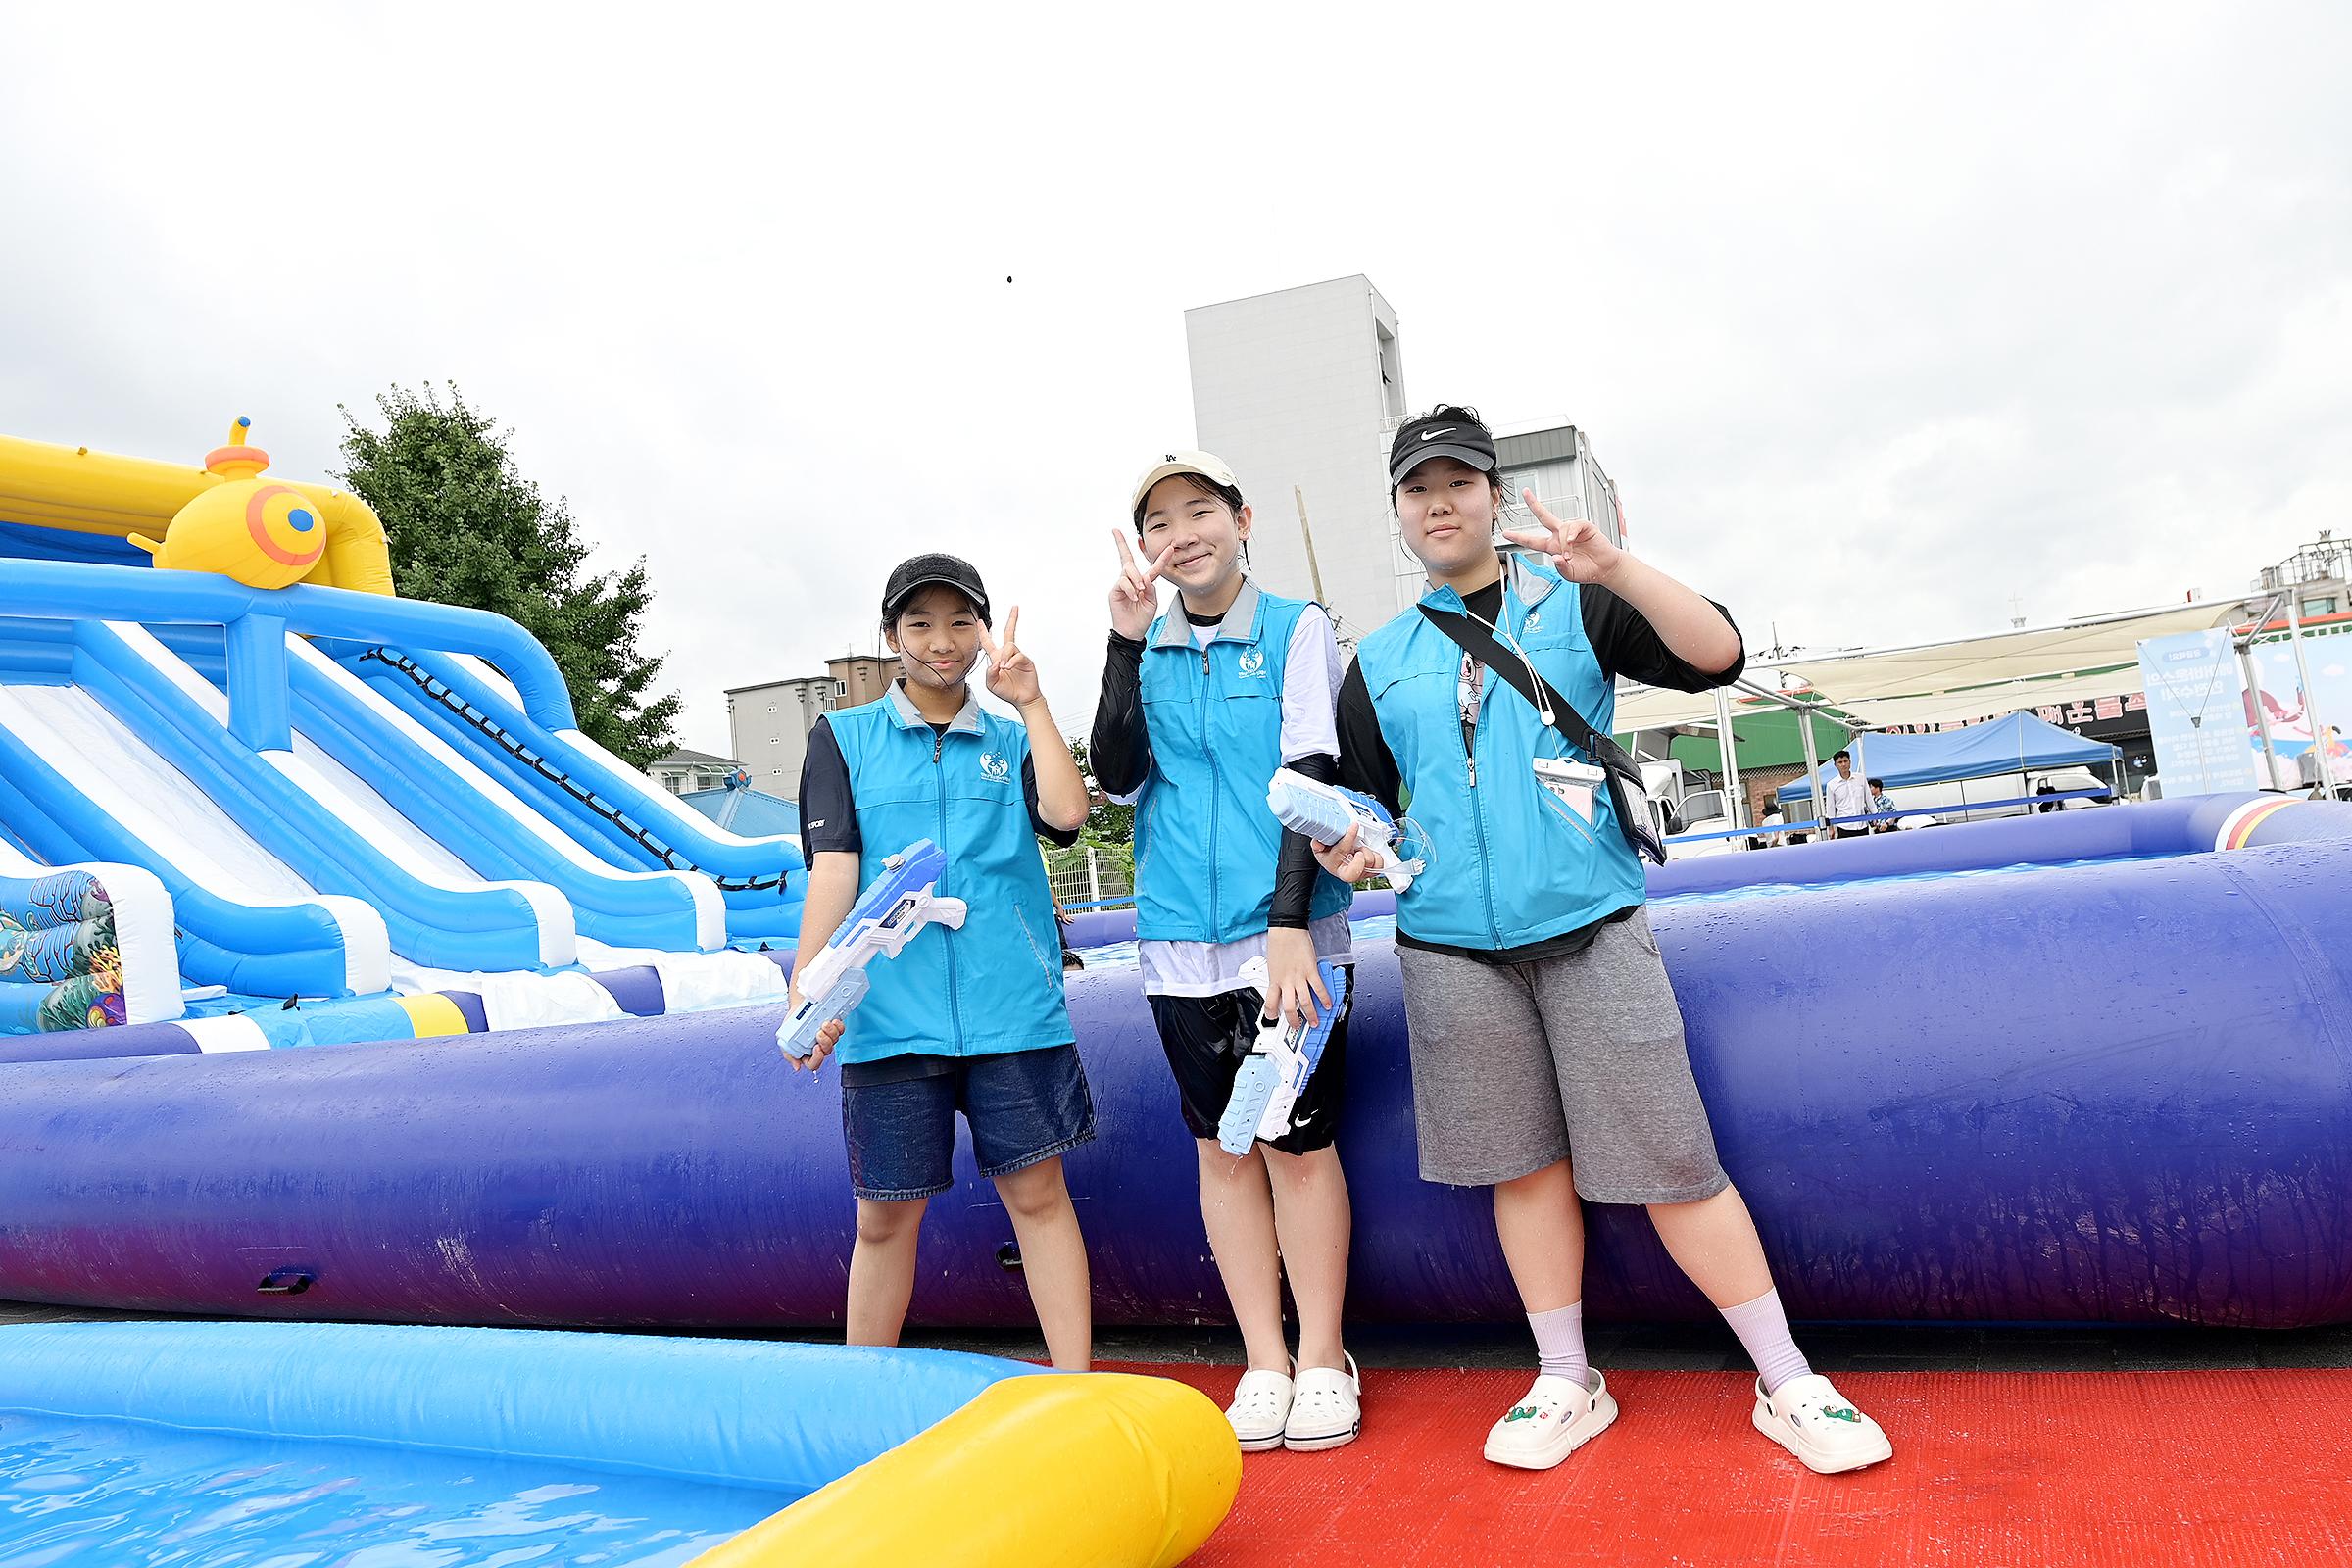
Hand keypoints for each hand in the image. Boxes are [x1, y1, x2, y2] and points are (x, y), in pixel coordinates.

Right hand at [784, 979, 843, 1071]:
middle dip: (825, 1042)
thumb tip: (797, 1067)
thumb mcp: (785, 1042)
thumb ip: (790, 1056)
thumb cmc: (791, 1025)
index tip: (816, 1047)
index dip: (817, 1058)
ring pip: (834, 1041)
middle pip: (827, 1051)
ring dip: (831, 1033)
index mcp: (807, 1054)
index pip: (814, 1064)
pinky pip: (840, 1030)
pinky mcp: (833, 1028)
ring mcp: (827, 1037)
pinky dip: (838, 1026)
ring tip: (824, 1024)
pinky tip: (833, 1021)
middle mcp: (819, 1047)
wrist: (795, 1008)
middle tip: (819, 1033)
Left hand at [979, 607, 1041, 706]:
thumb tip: (995, 663)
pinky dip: (1012, 661)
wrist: (1022, 699)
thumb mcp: (991, 684)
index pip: (988, 642)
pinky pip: (1018, 655)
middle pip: (1009, 632)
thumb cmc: (1008, 691)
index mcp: (997, 658)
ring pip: (1009, 646)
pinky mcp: (1026, 661)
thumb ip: (989, 674)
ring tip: (1003, 668)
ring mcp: (1017, 657)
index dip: (983, 632)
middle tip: (1015, 608)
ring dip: (1005, 656)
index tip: (980, 621)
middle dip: (1012, 619)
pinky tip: (1008, 667)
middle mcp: (1007, 655)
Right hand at [1109, 530, 1172, 640]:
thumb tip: (1146, 577)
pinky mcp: (1115, 591)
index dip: (1160, 556)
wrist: (1132, 631)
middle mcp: (1132, 580)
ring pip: (1127, 570)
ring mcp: (1122, 585)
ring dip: (1135, 578)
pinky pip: (1122, 582)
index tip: (1170, 546)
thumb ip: (1151, 588)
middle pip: (1127, 559)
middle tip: (1134, 565)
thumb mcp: (1152, 602)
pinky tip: (1133, 597)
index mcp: (1144, 582)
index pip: (1151, 565)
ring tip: (1140, 590)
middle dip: (1122, 546)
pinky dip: (1130, 588)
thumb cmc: (1142, 617)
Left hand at [1263, 925, 1328, 1030]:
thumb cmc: (1278, 943)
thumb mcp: (1273, 964)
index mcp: (1274, 980)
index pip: (1270, 1003)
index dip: (1272, 1014)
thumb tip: (1282, 987)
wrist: (1286, 929)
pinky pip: (1319, 988)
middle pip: (1289, 1008)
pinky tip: (1328, 1004)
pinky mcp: (1310, 970)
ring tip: (1314, 1022)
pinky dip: (1324, 998)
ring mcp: (1298, 977)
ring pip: (1305, 1002)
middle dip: (1294, 1021)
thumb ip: (1278, 978)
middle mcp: (1285, 981)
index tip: (1275, 1019)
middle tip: (1298, 1026)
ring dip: (1311, 1014)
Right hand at [1309, 824, 1383, 884]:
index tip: (1354, 826)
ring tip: (1359, 849)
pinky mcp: (1372, 871)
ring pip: (1371, 861)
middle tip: (1358, 848)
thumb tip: (1318, 842)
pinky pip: (1380, 863)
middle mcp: (1350, 872)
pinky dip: (1377, 856)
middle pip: (1360, 864)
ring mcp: (1362, 873)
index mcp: (1335, 866)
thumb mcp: (1319, 848)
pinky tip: (1368, 853)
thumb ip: (1317, 843)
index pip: (1342, 851)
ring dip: (1367, 851)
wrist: (1338, 861)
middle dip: (1362, 854)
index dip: (1349, 837)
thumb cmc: (1331, 855)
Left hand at [1502, 491, 1623, 585]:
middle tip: (1525, 492)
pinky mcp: (1584, 527)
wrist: (1605, 568)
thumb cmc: (1587, 570)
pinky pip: (1573, 526)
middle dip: (1534, 504)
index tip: (1506, 533)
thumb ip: (1560, 567)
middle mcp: (1560, 535)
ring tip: (1570, 555)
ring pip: (1561, 528)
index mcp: (1552, 546)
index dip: (1519, 536)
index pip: (1532, 540)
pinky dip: (1571, 534)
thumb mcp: (1569, 574)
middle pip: (1544, 516)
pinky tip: (1571, 542)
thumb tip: (1555, 557)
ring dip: (1564, 544)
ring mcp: (1572, 530)